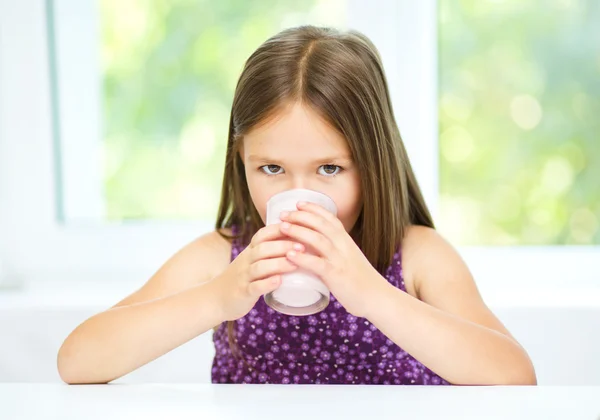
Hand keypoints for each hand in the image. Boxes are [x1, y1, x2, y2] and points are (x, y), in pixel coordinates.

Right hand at [213, 224, 305, 320]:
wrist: (216, 298)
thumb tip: (298, 241)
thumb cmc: (242, 277)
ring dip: (279, 264)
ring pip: (260, 267)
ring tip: (295, 264)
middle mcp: (246, 261)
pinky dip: (267, 284)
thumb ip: (269, 251)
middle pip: (263, 248)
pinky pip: (254, 287)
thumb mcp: (252, 260)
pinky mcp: (243, 293)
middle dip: (283, 246)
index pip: (262, 234)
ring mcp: (243, 277)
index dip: (279, 229)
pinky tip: (279, 281)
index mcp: (250, 251)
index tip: (298, 227)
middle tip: (303, 247)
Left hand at [278, 202, 389, 317]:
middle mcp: (344, 246)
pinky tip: (289, 254)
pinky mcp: (336, 276)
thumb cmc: (362, 282)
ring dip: (298, 231)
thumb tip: (317, 249)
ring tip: (282, 227)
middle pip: (321, 224)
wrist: (377, 298)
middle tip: (283, 214)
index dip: (314, 208)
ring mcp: (340, 260)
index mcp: (347, 241)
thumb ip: (336, 252)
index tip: (298, 203)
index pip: (330, 218)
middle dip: (301, 216)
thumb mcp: (350, 260)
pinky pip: (317, 264)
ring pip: (317, 239)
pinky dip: (302, 258)